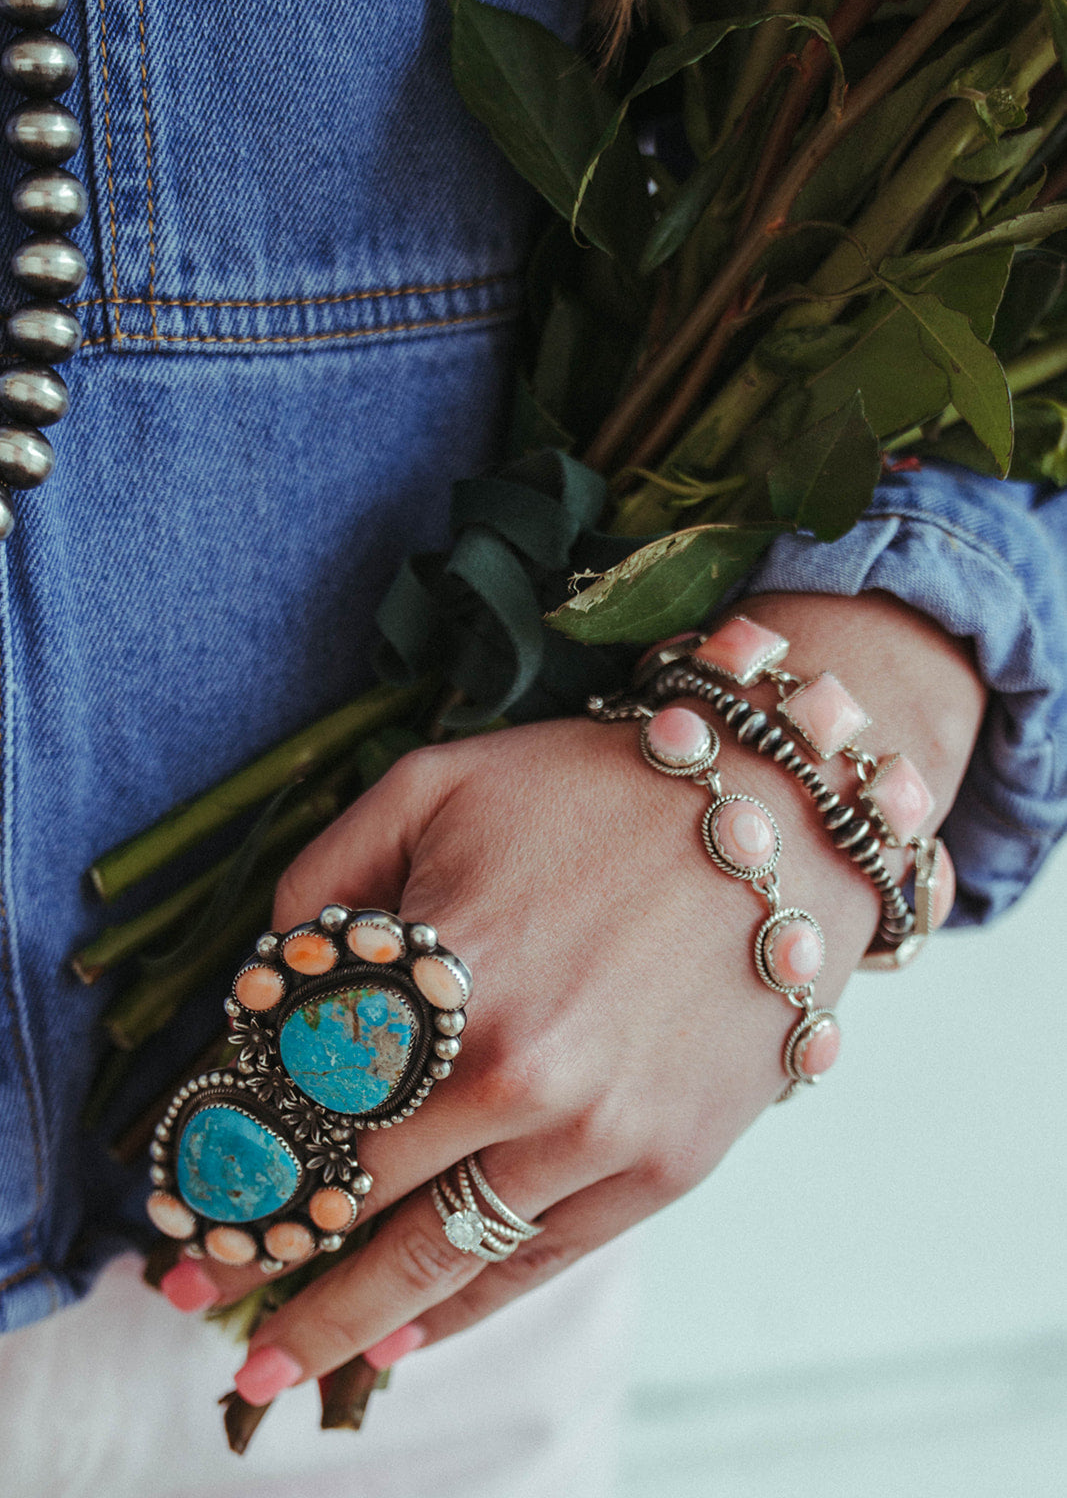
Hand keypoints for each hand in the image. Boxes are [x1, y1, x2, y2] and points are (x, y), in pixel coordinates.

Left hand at [161, 592, 984, 1404]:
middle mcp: (519, 1072)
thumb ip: (325, 876)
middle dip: (257, 1249)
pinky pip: (535, 1263)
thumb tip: (264, 985)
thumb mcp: (436, 783)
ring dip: (340, 1319)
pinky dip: (458, 1312)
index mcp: (449, 970)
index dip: (223, 1157)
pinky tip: (401, 1338)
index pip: (296, 1096)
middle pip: (351, 1194)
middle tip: (187, 1292)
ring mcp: (600, 1134)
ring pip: (436, 1258)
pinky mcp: (666, 1168)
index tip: (171, 1206)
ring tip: (267, 1369)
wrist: (784, 821)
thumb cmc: (594, 790)